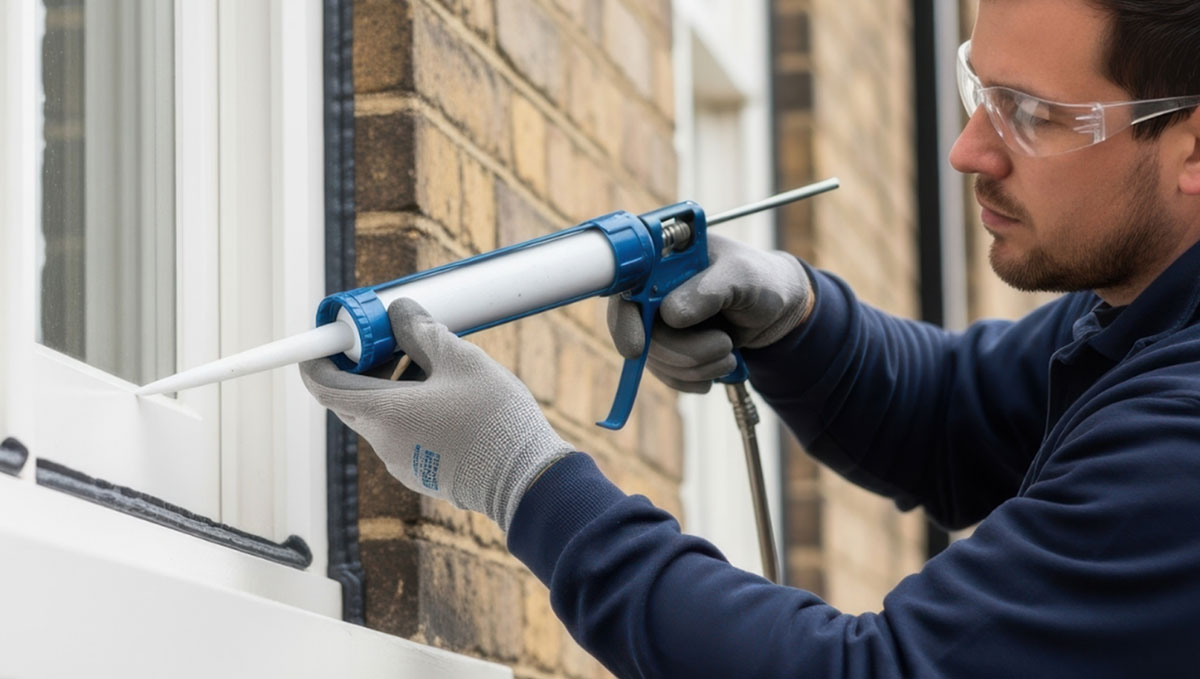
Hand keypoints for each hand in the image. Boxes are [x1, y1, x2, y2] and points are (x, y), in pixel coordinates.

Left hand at [300, 298, 574, 530]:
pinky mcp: (421, 473)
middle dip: (364, 367)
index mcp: (384, 413)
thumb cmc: (493, 419)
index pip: (324, 386)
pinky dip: (409, 410)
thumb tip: (399, 315)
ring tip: (431, 365)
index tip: (330, 340)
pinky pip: (401, 435)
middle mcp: (384, 442)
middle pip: (352, 399)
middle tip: (390, 342)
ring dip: (392, 387)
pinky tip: (446, 397)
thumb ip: (423, 333)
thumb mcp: (462, 360)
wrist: (525, 480)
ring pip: (380, 416)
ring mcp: (401, 462)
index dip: (318, 359)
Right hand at [606, 234, 813, 392]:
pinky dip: (693, 379)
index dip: (624, 319)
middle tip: (724, 346)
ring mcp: (658, 321)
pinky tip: (719, 368)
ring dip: (695, 366)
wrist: (777, 309)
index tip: (637, 347)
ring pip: (653, 358)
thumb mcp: (742, 276)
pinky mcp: (669, 347)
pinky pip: (666, 374)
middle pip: (637, 331)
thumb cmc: (760, 280)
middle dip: (680, 351)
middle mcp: (652, 289)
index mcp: (663, 258)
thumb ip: (709, 290)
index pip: (625, 287)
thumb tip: (670, 315)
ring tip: (730, 353)